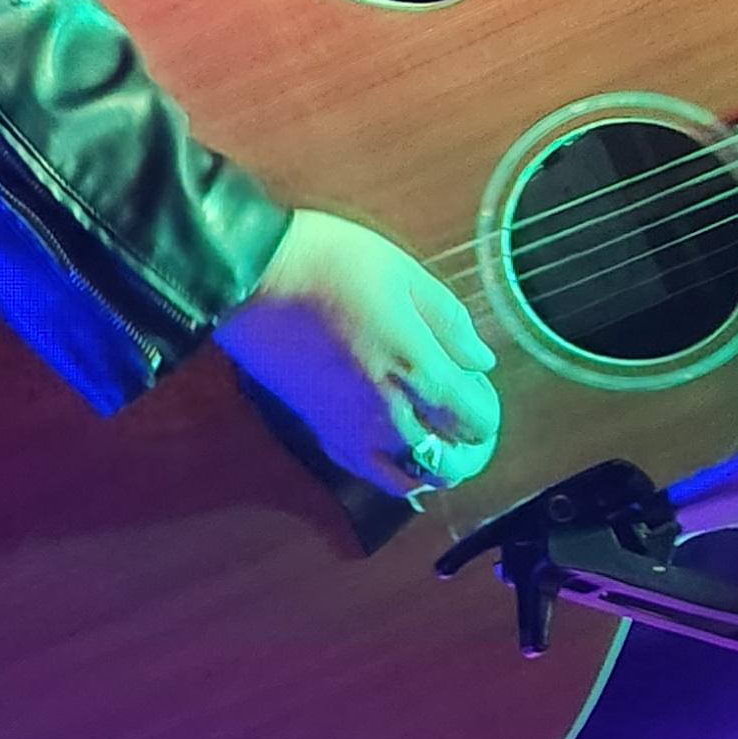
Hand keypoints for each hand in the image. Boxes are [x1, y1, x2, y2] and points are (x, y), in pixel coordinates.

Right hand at [213, 208, 501, 497]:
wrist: (251, 274)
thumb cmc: (331, 260)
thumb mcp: (404, 273)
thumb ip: (449, 322)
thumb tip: (481, 360)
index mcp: (414, 366)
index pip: (474, 419)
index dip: (486, 409)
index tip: (478, 386)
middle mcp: (387, 410)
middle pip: (448, 460)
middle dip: (468, 448)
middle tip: (466, 423)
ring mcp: (350, 426)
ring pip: (409, 478)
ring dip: (432, 468)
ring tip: (435, 444)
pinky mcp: (319, 429)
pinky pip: (366, 471)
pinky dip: (391, 471)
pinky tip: (394, 451)